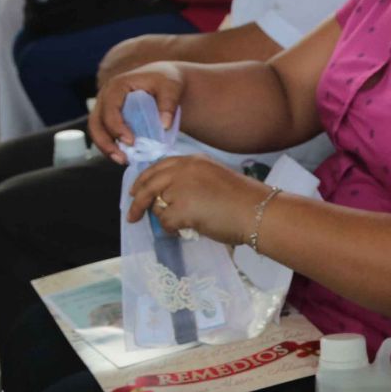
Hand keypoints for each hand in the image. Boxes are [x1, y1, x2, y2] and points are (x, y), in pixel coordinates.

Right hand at [91, 60, 185, 157]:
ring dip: (106, 148)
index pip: (109, 109)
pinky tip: (125, 157)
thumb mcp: (171, 86)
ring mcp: (105, 107)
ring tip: (123, 161)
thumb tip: (164, 125)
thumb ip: (169, 104)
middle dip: (105, 143)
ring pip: (96, 131)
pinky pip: (104, 134)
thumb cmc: (165, 80)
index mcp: (117, 86)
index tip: (130, 142)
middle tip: (122, 158)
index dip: (117, 127)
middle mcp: (105, 96)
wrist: (163, 78)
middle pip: (95, 123)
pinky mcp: (109, 117)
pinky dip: (111, 147)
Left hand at [127, 155, 267, 245]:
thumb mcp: (214, 179)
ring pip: (156, 205)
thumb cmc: (243, 200)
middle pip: (149, 184)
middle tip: (132, 216)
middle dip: (137, 201)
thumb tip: (169, 197)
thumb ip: (191, 181)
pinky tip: (187, 231)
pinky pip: (165, 222)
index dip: (144, 180)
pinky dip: (173, 230)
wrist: (258, 212)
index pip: (159, 166)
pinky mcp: (181, 208)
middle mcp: (184, 169)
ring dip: (164, 218)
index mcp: (193, 160)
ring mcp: (181, 187)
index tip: (135, 190)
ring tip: (181, 226)